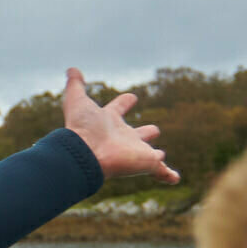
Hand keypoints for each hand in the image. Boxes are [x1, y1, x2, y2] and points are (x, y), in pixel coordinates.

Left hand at [62, 68, 178, 183]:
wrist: (86, 153)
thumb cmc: (82, 128)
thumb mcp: (77, 101)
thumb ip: (75, 85)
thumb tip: (71, 69)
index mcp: (109, 122)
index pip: (117, 110)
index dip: (124, 103)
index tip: (131, 97)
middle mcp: (123, 137)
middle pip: (136, 134)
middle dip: (144, 132)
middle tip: (153, 130)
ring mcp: (135, 151)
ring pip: (148, 155)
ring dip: (154, 156)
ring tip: (159, 156)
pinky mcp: (146, 163)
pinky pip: (160, 171)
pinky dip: (168, 174)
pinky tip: (175, 179)